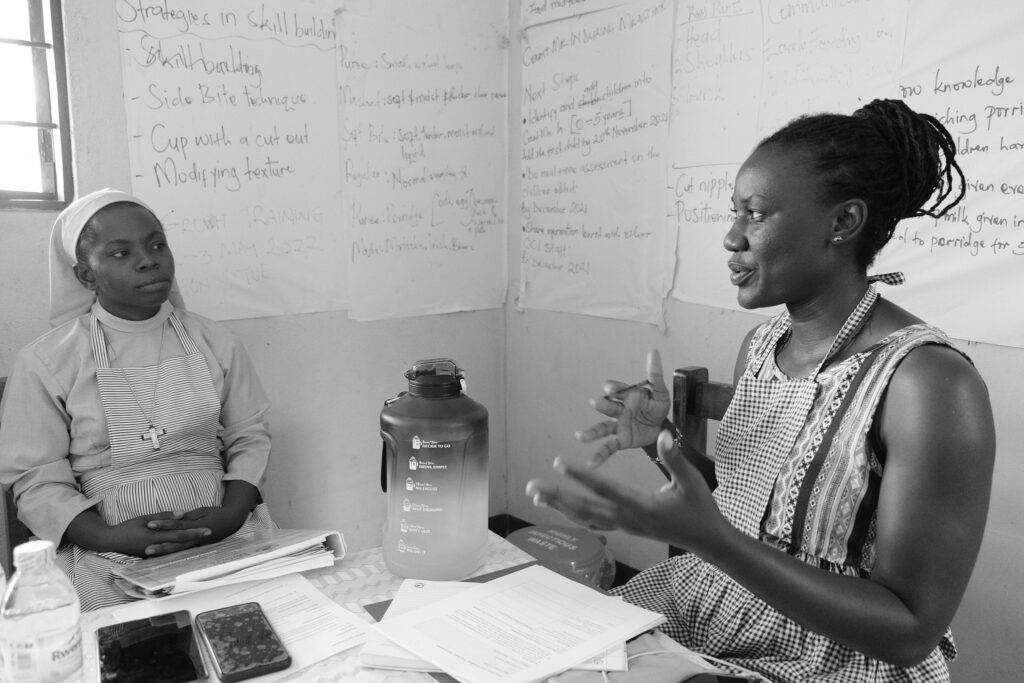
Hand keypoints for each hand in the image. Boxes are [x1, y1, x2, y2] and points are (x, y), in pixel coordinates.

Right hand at [106, 511, 211, 557]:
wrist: (110, 541)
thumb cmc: (127, 527)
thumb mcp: (145, 518)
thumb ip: (164, 516)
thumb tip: (182, 513)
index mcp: (155, 536)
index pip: (180, 534)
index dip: (195, 531)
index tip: (208, 528)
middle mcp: (157, 547)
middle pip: (182, 542)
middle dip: (197, 538)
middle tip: (211, 533)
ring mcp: (155, 553)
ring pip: (177, 549)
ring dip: (191, 544)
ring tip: (205, 540)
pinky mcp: (152, 556)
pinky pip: (170, 552)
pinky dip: (180, 549)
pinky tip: (190, 547)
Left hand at [145, 504, 248, 553]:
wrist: (232, 521)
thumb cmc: (217, 514)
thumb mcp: (203, 511)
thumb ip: (188, 517)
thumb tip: (175, 518)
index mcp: (199, 526)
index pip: (178, 525)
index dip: (164, 524)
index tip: (150, 523)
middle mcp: (198, 538)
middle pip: (177, 542)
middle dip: (161, 546)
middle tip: (146, 549)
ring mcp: (198, 544)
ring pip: (179, 550)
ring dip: (165, 553)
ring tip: (150, 555)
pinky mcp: (197, 547)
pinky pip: (182, 552)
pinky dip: (171, 555)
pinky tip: (160, 558)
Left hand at [527, 430, 728, 551]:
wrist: (706, 540)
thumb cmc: (700, 508)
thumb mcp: (692, 481)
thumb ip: (675, 458)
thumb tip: (663, 435)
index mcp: (642, 506)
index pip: (605, 488)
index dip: (581, 476)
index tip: (558, 464)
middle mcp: (628, 518)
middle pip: (585, 507)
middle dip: (557, 496)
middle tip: (532, 486)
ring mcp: (624, 526)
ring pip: (584, 517)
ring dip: (558, 506)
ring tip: (534, 495)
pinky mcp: (624, 527)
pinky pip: (592, 521)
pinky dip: (572, 514)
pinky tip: (557, 507)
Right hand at [574, 349, 669, 466]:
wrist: (662, 427)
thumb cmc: (656, 406)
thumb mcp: (659, 391)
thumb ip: (654, 374)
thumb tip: (653, 351)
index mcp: (627, 396)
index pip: (617, 390)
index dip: (614, 388)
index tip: (611, 388)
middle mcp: (618, 410)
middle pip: (608, 406)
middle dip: (602, 404)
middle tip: (595, 403)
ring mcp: (617, 426)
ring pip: (602, 428)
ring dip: (591, 433)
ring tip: (580, 437)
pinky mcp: (620, 440)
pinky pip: (608, 448)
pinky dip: (598, 456)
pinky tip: (590, 465)